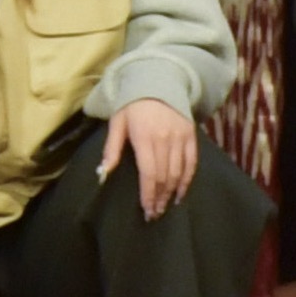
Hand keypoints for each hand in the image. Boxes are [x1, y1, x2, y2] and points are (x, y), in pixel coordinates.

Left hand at [101, 96, 197, 219]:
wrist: (158, 82)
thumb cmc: (132, 105)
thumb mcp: (117, 123)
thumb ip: (112, 148)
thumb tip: (104, 172)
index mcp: (144, 137)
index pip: (149, 173)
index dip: (148, 194)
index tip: (146, 210)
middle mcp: (165, 139)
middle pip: (164, 176)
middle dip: (159, 198)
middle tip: (154, 214)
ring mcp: (181, 138)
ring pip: (179, 173)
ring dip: (172, 193)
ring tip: (165, 207)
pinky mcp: (191, 136)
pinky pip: (192, 164)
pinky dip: (187, 181)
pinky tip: (181, 194)